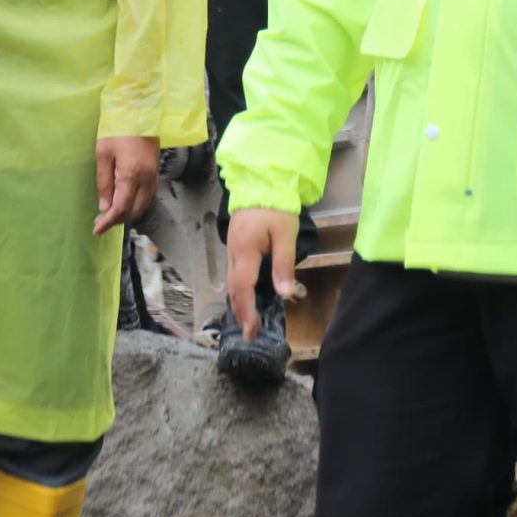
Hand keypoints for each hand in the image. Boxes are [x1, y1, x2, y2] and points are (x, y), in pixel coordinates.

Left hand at [93, 136, 159, 235]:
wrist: (140, 108)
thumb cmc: (117, 127)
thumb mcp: (103, 153)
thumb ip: (104, 182)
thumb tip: (104, 207)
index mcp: (131, 175)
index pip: (120, 208)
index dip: (108, 222)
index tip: (96, 231)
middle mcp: (146, 179)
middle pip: (134, 211)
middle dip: (118, 220)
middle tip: (100, 221)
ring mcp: (153, 175)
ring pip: (144, 205)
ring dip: (128, 213)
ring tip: (111, 214)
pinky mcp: (155, 170)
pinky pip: (149, 196)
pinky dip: (137, 204)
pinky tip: (126, 201)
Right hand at [225, 207, 300, 339]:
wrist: (262, 183)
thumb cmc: (276, 208)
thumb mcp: (285, 236)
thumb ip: (284, 265)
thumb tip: (285, 294)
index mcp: (245, 250)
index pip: (243, 288)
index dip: (247, 311)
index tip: (253, 330)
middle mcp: (233, 252)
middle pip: (233, 289)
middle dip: (241, 312)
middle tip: (250, 333)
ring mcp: (231, 248)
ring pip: (231, 282)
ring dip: (238, 303)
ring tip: (247, 321)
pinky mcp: (235, 245)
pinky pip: (233, 273)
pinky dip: (239, 290)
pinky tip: (246, 297)